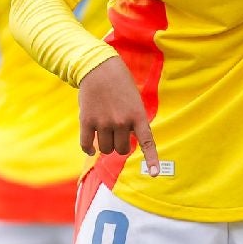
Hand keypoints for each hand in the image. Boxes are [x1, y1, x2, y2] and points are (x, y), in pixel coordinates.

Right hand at [78, 58, 159, 175]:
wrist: (99, 68)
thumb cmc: (120, 85)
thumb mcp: (134, 101)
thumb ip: (133, 123)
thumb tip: (122, 146)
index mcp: (138, 116)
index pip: (147, 142)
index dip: (152, 160)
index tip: (155, 174)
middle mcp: (121, 121)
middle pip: (122, 149)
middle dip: (120, 146)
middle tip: (118, 135)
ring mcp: (103, 122)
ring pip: (105, 149)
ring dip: (105, 146)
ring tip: (106, 133)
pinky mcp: (87, 121)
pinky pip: (87, 145)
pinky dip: (89, 149)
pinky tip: (91, 148)